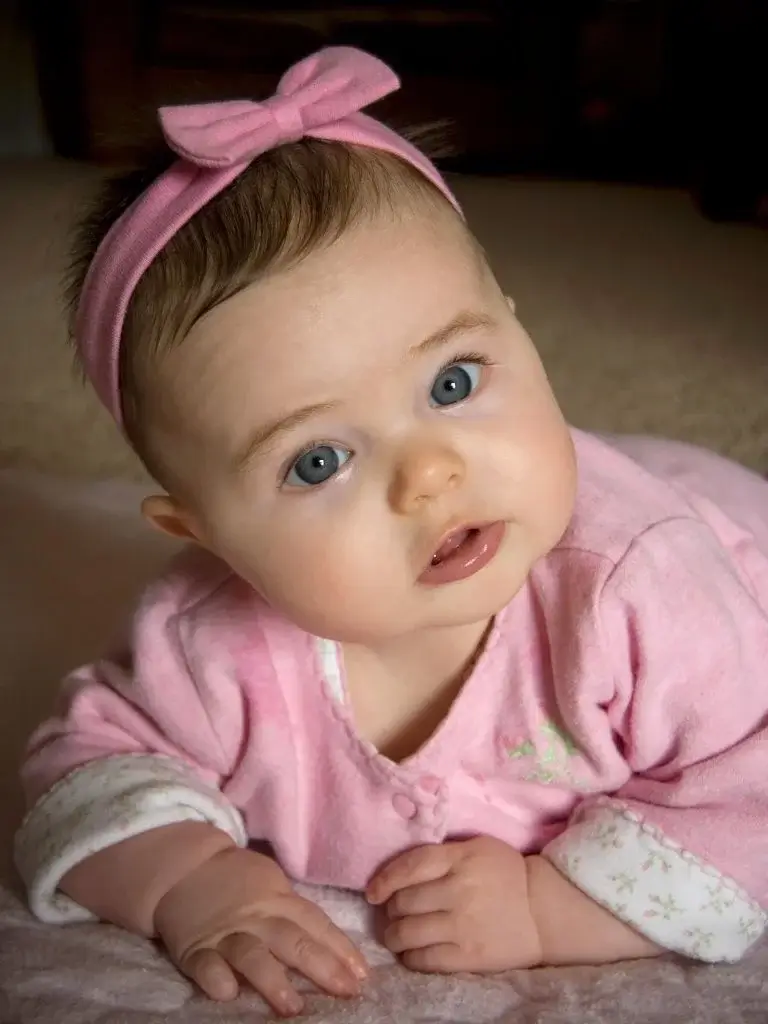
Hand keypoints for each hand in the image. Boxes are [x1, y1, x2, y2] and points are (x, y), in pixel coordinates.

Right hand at [155, 846, 367, 1015]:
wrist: (184, 866)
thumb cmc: (236, 880)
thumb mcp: (271, 885)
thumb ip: (294, 913)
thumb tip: (331, 945)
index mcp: (278, 900)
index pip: (316, 924)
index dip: (340, 949)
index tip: (362, 975)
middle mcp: (256, 917)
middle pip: (292, 940)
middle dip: (321, 966)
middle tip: (346, 991)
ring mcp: (224, 933)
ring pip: (252, 955)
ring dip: (273, 980)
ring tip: (293, 1006)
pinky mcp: (193, 948)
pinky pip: (204, 964)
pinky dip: (215, 978)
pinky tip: (227, 992)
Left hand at [366, 836, 541, 973]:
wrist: (543, 910)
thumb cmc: (506, 873)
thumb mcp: (476, 848)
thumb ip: (442, 853)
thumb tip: (401, 868)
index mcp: (460, 859)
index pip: (409, 866)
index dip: (384, 879)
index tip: (373, 891)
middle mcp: (458, 891)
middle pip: (403, 902)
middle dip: (390, 909)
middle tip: (392, 912)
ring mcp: (463, 926)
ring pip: (407, 933)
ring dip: (393, 935)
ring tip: (396, 934)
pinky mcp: (468, 956)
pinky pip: (424, 960)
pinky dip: (410, 957)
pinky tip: (412, 952)